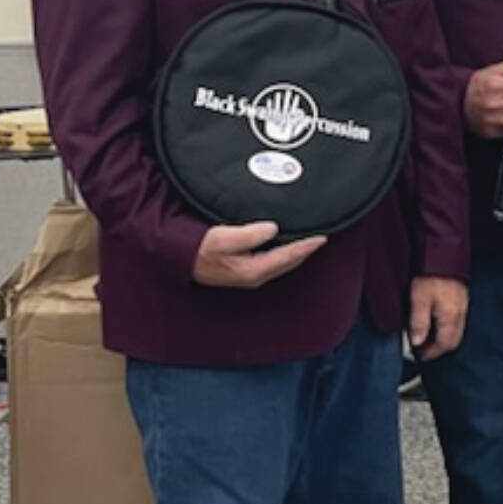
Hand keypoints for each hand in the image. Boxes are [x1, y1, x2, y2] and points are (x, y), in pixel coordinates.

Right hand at [192, 221, 325, 287]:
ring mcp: (250, 274)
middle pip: (289, 262)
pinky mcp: (245, 270)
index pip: (288, 256)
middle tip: (320, 238)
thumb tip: (273, 228)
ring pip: (282, 263)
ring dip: (296, 253)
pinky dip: (284, 254)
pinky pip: (273, 261)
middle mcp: (256, 275)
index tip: (322, 237)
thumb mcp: (223, 238)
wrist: (181, 259)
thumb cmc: (200, 248)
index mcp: (254, 269)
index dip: (306, 247)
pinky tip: (286, 244)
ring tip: (307, 241)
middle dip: (305, 251)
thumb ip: (250, 234)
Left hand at [408, 275, 467, 359]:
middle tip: (423, 349)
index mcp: (450, 316)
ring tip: (426, 336)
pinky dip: (446, 326)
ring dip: (442, 337)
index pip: (444, 344)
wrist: (443, 253)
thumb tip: (417, 342)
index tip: (419, 354)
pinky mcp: (461, 298)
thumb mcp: (418, 299)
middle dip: (438, 348)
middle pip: (453, 340)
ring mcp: (463, 305)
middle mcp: (460, 313)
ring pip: (456, 331)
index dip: (431, 353)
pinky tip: (436, 321)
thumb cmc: (430, 274)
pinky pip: (457, 320)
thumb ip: (418, 323)